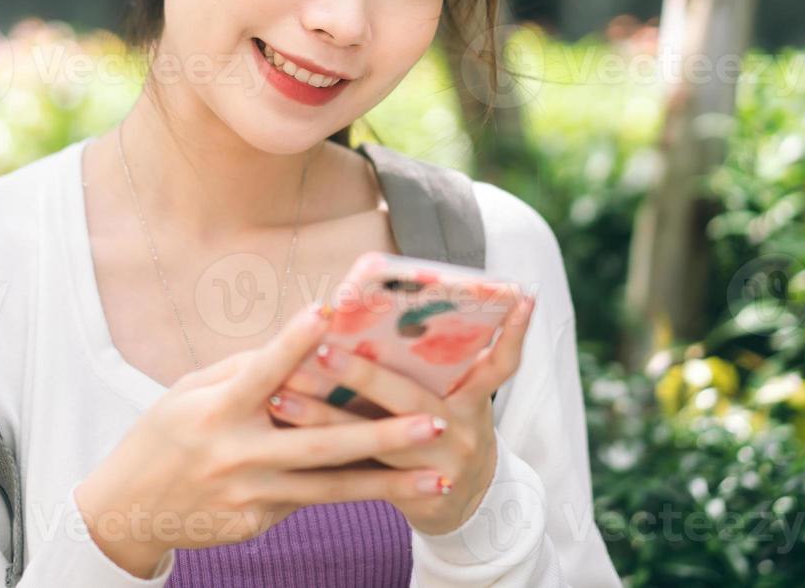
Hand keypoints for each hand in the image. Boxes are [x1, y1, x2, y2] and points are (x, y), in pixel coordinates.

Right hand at [73, 300, 461, 576]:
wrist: (126, 511)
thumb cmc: (163, 436)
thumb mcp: (188, 392)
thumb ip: (243, 372)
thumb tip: (299, 347)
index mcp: (215, 410)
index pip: (262, 371)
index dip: (294, 342)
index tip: (328, 313)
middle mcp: (235, 454)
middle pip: (318, 444)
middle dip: (381, 434)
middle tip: (433, 423)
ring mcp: (248, 495)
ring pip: (329, 489)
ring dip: (388, 483)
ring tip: (438, 477)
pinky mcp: (255, 523)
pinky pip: (306, 500)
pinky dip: (347, 489)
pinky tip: (393, 486)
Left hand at [268, 289, 536, 535]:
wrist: (464, 509)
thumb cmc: (445, 431)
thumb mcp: (455, 399)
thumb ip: (427, 365)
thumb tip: (373, 310)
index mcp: (476, 397)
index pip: (503, 361)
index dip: (516, 331)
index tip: (522, 293)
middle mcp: (465, 428)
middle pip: (410, 398)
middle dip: (362, 374)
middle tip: (321, 347)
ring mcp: (441, 464)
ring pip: (374, 439)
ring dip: (323, 414)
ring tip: (282, 391)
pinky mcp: (415, 493)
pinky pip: (359, 473)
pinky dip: (320, 449)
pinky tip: (286, 422)